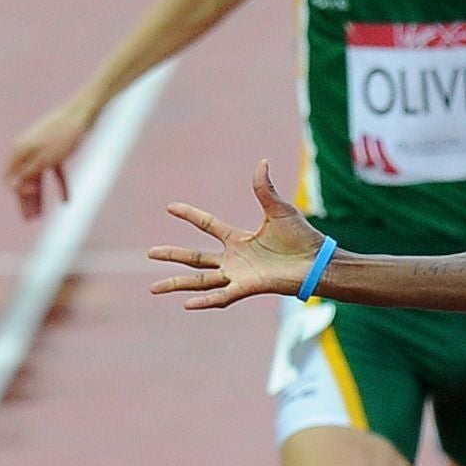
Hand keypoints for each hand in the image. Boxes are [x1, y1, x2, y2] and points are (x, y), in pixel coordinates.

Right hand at [7, 103, 92, 221]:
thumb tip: (14, 186)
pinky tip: (65, 202)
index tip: (31, 197)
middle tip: (29, 220)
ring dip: (39, 197)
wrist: (83, 115)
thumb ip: (29, 173)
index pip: (11, 178)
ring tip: (41, 216)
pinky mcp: (57, 151)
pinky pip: (55, 172)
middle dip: (26, 200)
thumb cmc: (63, 136)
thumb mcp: (45, 159)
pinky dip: (59, 186)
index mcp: (19, 151)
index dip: (18, 191)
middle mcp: (28, 151)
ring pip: (38, 178)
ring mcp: (42, 151)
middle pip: (24, 180)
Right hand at [150, 162, 325, 308]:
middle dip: (172, 255)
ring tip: (152, 288)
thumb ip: (264, 188)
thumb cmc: (301, 237)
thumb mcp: (279, 209)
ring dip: (177, 283)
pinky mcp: (247, 287)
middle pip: (195, 258)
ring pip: (200, 281)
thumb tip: (261, 162)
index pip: (207, 225)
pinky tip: (186, 304)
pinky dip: (205, 301)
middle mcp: (234, 259)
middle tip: (149, 253)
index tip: (170, 207)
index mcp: (239, 239)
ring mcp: (238, 275)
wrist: (317, 261)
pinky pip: (221, 296)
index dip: (189, 215)